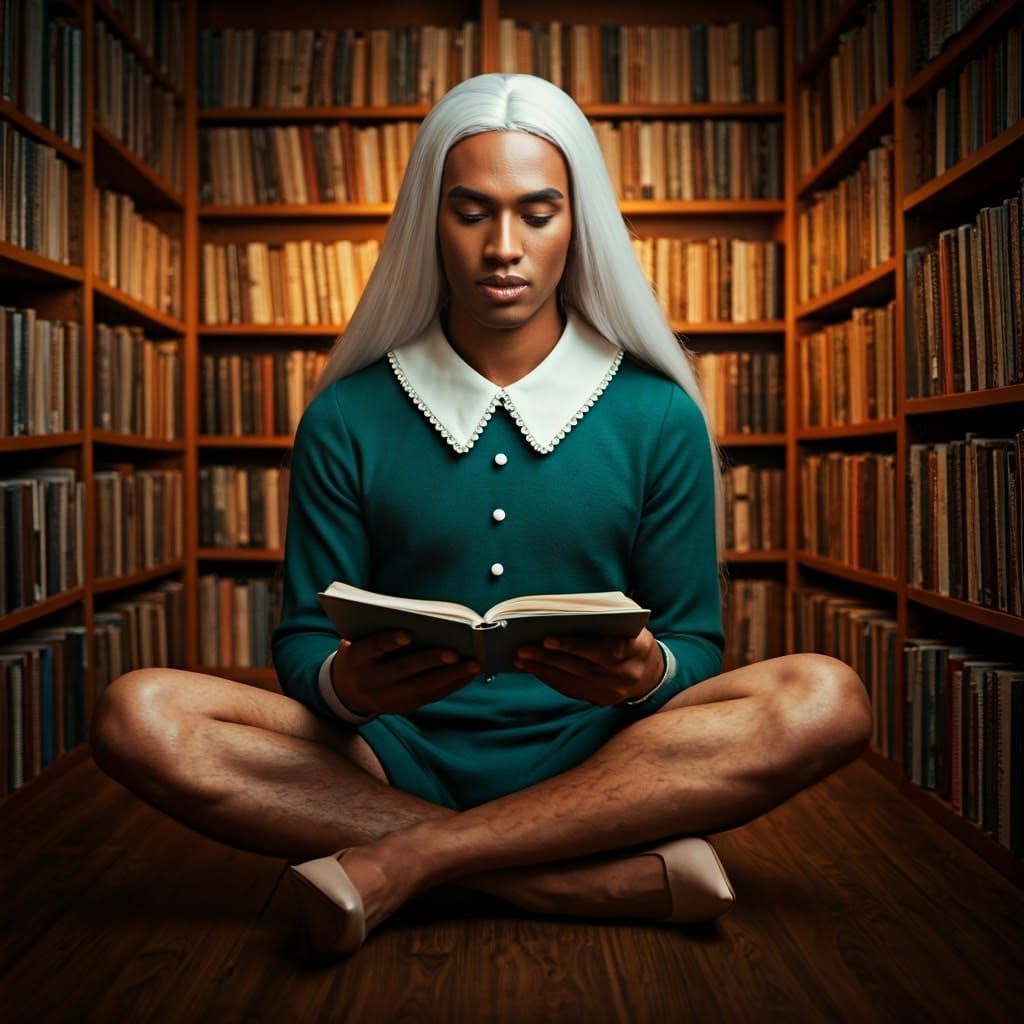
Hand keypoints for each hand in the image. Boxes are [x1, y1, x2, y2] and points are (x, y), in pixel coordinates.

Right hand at [331, 631, 478, 715]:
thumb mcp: (358, 640)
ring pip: (422, 687)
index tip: (408, 635)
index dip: (389, 642)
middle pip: (403, 670)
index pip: (373, 648)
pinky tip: (468, 675)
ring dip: (451, 676)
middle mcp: (371, 681)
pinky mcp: (404, 707)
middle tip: (455, 653)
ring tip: (474, 664)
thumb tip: (420, 618)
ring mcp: (388, 698)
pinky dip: (451, 685)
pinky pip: (430, 696)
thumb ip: (379, 629)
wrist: (346, 690)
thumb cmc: (361, 652)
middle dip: (431, 661)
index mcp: (357, 658)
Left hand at [513, 627, 663, 706]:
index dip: (574, 645)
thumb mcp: (630, 623)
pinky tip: (533, 669)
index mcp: (635, 651)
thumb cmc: (633, 638)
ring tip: (520, 657)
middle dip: (549, 658)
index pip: (602, 649)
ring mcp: (612, 692)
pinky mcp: (600, 701)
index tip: (547, 639)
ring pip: (573, 681)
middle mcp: (625, 675)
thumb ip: (608, 616)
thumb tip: (570, 611)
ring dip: (543, 669)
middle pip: (582, 667)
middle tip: (523, 648)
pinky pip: (572, 690)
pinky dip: (550, 679)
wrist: (651, 674)